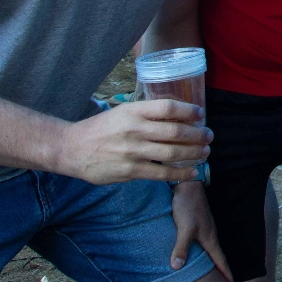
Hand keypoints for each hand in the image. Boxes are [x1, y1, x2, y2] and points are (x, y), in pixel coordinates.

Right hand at [56, 100, 210, 183]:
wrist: (72, 148)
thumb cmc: (101, 128)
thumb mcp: (122, 112)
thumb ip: (146, 113)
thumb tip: (178, 116)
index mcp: (133, 111)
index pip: (168, 108)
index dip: (189, 110)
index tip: (200, 114)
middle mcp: (134, 129)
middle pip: (176, 131)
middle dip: (198, 135)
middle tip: (209, 136)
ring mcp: (132, 151)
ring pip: (172, 153)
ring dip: (194, 153)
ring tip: (205, 152)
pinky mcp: (130, 171)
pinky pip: (162, 173)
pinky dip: (181, 173)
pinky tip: (192, 171)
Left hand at [170, 181, 231, 280]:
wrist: (187, 185)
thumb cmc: (187, 206)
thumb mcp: (184, 228)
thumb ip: (181, 248)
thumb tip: (176, 267)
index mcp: (210, 239)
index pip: (221, 260)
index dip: (226, 272)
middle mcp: (210, 235)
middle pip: (217, 256)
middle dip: (220, 269)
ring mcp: (204, 228)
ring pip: (209, 249)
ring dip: (211, 260)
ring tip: (209, 271)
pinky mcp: (196, 223)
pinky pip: (201, 242)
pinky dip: (201, 251)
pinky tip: (195, 252)